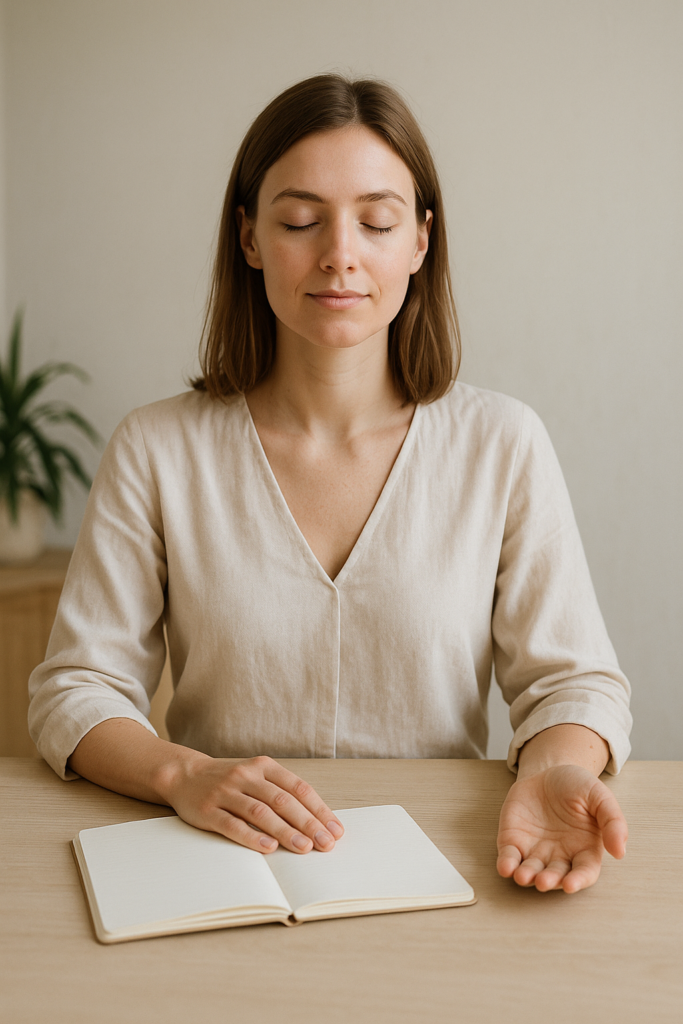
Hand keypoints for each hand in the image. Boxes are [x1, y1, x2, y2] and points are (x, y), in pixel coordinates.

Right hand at [161, 753, 343, 854]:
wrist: (185, 774)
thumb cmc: (229, 780)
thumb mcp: (256, 777)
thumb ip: (281, 793)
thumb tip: (316, 821)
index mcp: (263, 767)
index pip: (298, 788)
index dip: (319, 809)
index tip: (335, 829)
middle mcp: (246, 776)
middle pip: (283, 801)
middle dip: (308, 824)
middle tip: (326, 843)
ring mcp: (226, 792)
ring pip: (261, 813)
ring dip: (285, 832)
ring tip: (304, 848)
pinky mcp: (208, 810)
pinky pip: (232, 824)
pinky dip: (252, 837)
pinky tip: (268, 848)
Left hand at [496, 764, 626, 892]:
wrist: (547, 771)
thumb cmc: (577, 786)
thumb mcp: (599, 795)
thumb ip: (613, 821)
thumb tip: (620, 851)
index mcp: (584, 849)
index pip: (584, 872)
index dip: (578, 881)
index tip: (570, 885)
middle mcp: (560, 855)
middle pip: (556, 875)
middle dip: (549, 880)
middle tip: (543, 881)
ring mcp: (535, 850)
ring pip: (531, 871)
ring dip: (526, 876)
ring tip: (523, 876)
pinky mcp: (514, 841)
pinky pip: (510, 857)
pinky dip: (507, 864)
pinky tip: (505, 867)